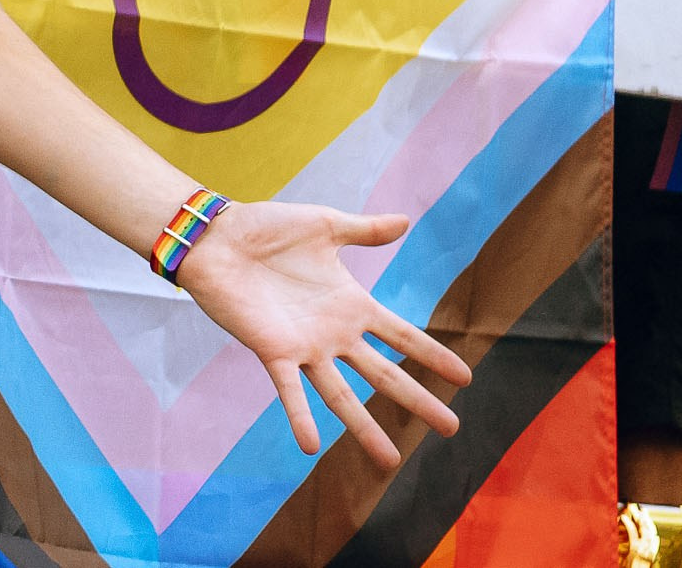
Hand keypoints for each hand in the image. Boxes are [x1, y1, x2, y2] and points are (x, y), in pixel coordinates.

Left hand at [176, 199, 469, 466]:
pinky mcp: (272, 351)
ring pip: (342, 395)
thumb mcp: (325, 226)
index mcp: (350, 304)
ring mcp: (305, 347)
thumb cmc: (266, 229)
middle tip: (451, 429)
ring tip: (389, 462)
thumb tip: (406, 220)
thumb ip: (365, 231)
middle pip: (384, 374)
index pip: (402, 334)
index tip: (464, 379)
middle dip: (417, 401)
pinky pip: (289, 390)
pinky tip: (311, 446)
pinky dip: (299, 417)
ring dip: (364, 427)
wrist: (218, 236)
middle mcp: (333, 333)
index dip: (431, 355)